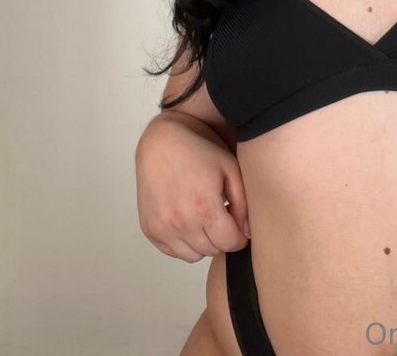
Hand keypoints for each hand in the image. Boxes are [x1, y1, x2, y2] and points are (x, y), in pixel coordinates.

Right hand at [135, 115, 249, 261]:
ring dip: (203, 242)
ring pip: (193, 255)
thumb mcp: (230, 169)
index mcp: (204, 207)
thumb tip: (247, 234)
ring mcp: (162, 228)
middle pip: (213, 250)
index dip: (239, 236)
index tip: (238, 225)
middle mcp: (181, 222)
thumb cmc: (198, 151)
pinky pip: (174, 251)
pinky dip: (183, 242)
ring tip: (203, 217)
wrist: (161, 142)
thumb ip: (242, 204)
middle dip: (222, 237)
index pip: (230, 243)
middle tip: (220, 215)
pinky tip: (187, 219)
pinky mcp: (150, 229)